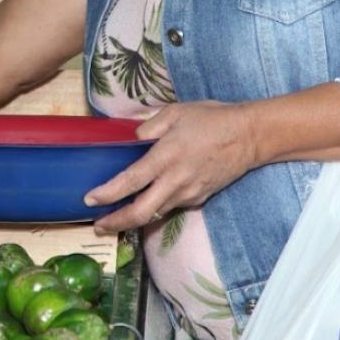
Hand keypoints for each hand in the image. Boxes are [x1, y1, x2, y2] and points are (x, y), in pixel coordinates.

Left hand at [85, 101, 258, 234]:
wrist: (250, 136)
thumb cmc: (211, 119)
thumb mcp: (175, 112)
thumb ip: (148, 127)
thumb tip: (131, 140)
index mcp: (166, 157)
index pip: (131, 181)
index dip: (108, 194)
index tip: (90, 200)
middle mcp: (176, 180)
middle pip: (141, 212)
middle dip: (117, 222)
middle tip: (98, 226)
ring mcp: (189, 193)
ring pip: (156, 213)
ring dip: (134, 218)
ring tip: (115, 218)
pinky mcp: (200, 198)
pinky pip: (172, 207)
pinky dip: (156, 208)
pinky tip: (146, 203)